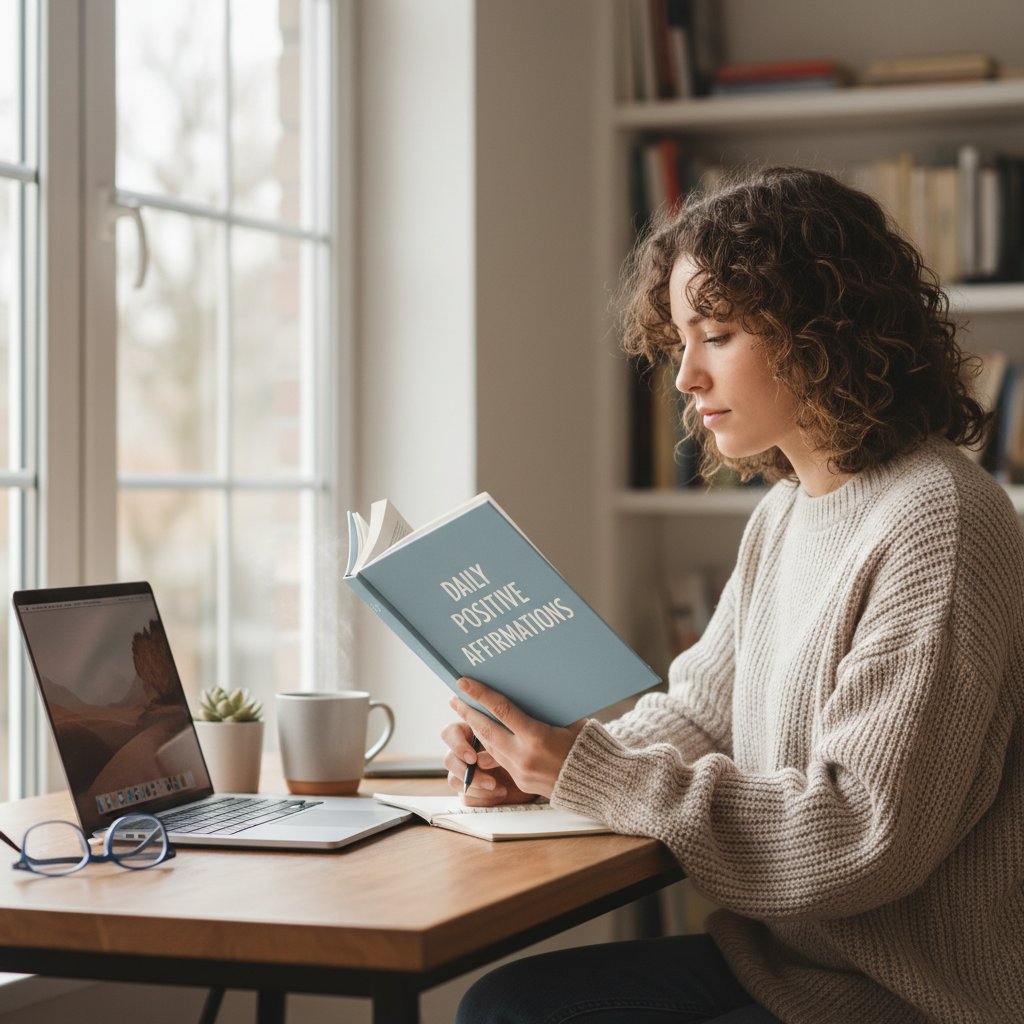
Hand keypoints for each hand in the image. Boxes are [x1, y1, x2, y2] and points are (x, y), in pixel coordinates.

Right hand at [440, 718, 535, 805]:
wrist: (538, 773)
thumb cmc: (526, 750)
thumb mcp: (513, 745)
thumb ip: (495, 748)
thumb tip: (480, 760)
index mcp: (470, 732)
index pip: (450, 732)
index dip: (457, 744)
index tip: (473, 757)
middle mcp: (465, 752)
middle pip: (448, 759)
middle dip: (463, 770)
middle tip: (483, 775)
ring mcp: (465, 773)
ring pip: (453, 780)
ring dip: (475, 785)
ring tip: (496, 786)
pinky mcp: (471, 791)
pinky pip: (466, 798)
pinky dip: (483, 797)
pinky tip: (501, 793)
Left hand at [443, 677, 584, 803]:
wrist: (600, 784)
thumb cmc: (588, 746)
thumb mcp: (570, 722)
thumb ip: (546, 710)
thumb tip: (528, 691)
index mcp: (537, 737)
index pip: (500, 710)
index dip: (480, 695)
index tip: (463, 683)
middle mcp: (524, 756)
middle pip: (487, 730)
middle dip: (468, 712)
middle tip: (454, 698)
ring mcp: (520, 772)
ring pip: (490, 746)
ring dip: (476, 729)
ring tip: (466, 714)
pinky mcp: (521, 782)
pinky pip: (500, 760)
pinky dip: (491, 746)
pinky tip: (486, 735)